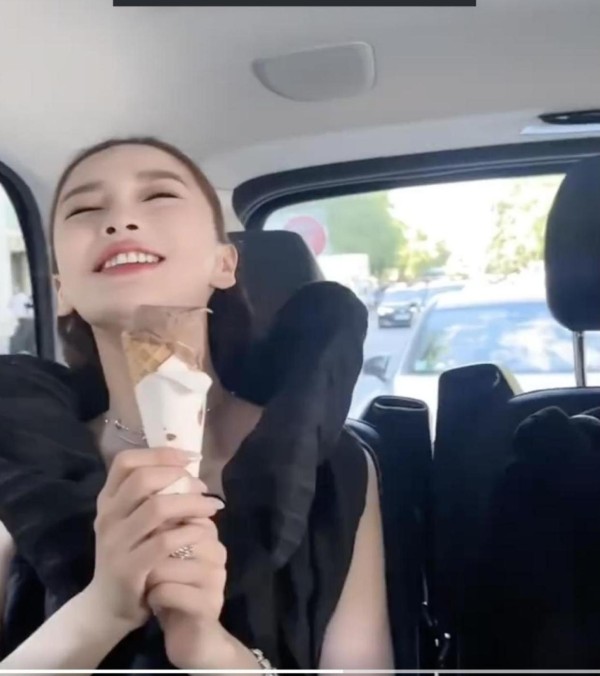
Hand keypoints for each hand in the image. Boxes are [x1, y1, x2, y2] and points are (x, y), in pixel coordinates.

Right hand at [86, 448, 224, 630]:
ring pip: (157, 507)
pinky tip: (202, 531)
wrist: (106, 608)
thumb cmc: (129, 555)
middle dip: (178, 477)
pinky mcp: (129, 568)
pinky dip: (188, 531)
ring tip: (211, 506)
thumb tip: (187, 468)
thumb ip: (149, 496)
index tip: (189, 458)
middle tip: (202, 486)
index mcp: (107, 500)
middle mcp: (107, 517)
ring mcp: (115, 543)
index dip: (160, 453)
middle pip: (142, 479)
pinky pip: (164, 542)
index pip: (126, 462)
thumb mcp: (131, 522)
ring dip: (190, 502)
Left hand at [145, 500, 228, 668]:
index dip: (155, 518)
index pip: (181, 507)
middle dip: (150, 541)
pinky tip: (153, 599)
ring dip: (150, 572)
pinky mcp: (209, 605)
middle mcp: (216, 549)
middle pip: (174, 530)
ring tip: (148, 580)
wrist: (189, 634)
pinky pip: (170, 590)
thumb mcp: (166, 550)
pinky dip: (154, 595)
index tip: (143, 534)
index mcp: (206, 530)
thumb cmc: (172, 585)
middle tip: (142, 556)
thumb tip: (141, 490)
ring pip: (168, 562)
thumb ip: (161, 522)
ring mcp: (216, 577)